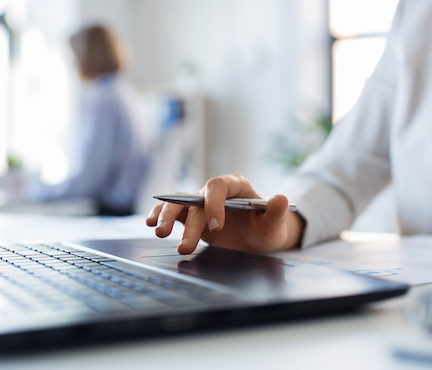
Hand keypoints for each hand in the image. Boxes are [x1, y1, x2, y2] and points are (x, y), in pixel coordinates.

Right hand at [145, 174, 304, 254]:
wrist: (258, 240)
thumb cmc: (267, 229)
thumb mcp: (275, 224)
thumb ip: (276, 212)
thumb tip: (281, 198)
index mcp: (236, 186)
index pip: (218, 187)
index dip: (214, 203)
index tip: (216, 226)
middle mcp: (215, 192)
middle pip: (195, 199)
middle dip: (189, 223)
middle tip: (186, 245)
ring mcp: (201, 203)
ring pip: (178, 203)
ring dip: (167, 217)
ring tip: (159, 232)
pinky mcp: (191, 216)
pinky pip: (172, 212)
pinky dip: (160, 215)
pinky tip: (150, 223)